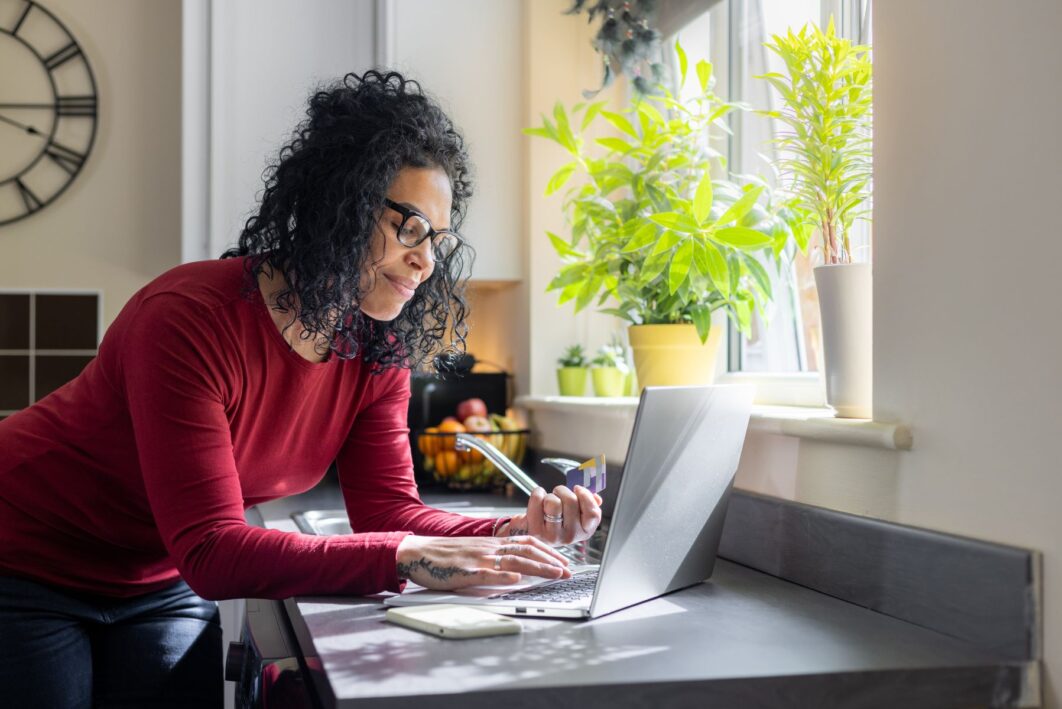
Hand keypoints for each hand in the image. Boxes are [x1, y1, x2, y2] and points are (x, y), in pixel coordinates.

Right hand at [395, 534, 570, 589]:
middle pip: (526, 551)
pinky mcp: (465, 571)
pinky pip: (486, 573)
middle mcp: (489, 547)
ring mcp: (478, 559)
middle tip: (568, 571)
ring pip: (513, 561)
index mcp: (492, 543)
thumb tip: (516, 569)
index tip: (563, 561)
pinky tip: (515, 580)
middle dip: (550, 561)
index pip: (527, 543)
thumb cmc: (445, 555)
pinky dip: (502, 576)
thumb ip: (494, 557)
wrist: (419, 552)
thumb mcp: (474, 551)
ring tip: (554, 575)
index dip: (548, 551)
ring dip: (537, 568)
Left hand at [501, 485, 602, 546]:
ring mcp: (553, 536)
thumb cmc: (555, 520)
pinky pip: (538, 500)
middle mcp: (570, 536)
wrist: (532, 531)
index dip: (586, 496)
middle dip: (563, 491)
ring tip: (548, 500)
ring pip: (554, 502)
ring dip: (550, 495)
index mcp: (584, 531)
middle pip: (571, 501)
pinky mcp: (536, 531)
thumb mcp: (575, 514)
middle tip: (559, 493)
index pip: (593, 514)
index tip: (578, 489)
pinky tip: (539, 499)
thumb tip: (597, 498)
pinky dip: (537, 494)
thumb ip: (588, 505)